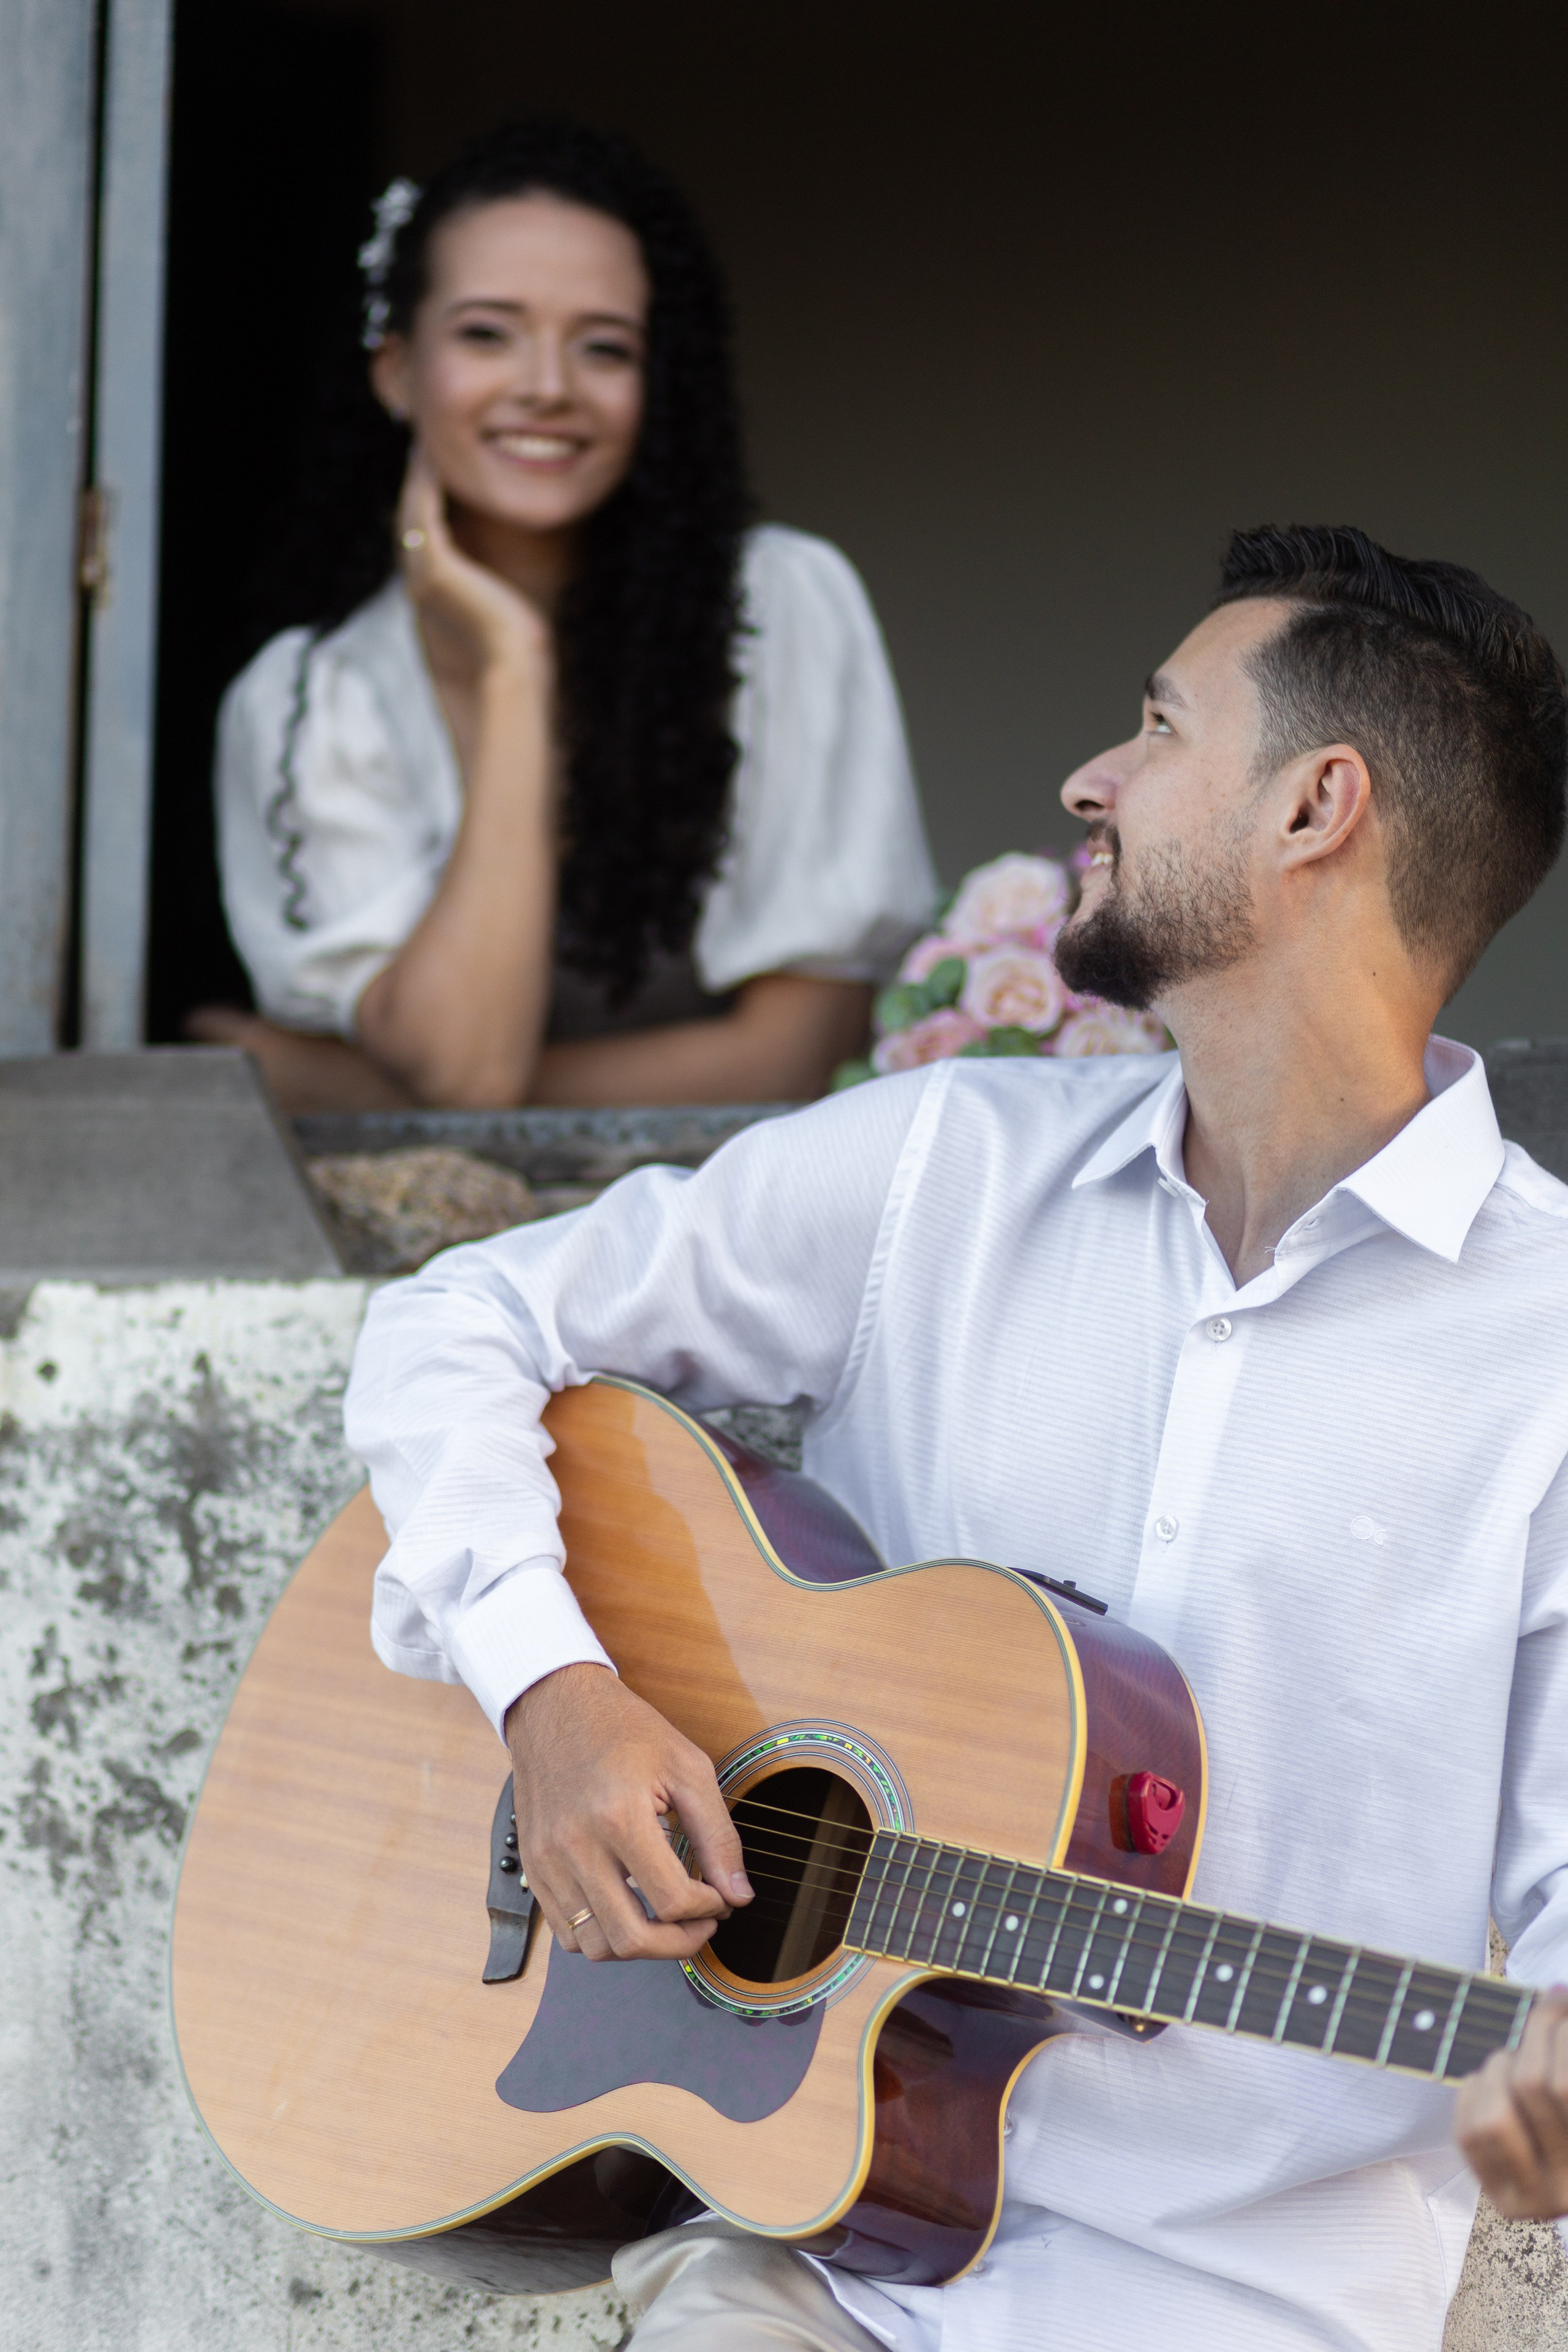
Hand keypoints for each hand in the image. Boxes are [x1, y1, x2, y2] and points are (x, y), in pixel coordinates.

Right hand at [396, 447, 549, 680]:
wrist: (511, 666)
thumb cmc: (516, 643)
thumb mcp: (500, 600)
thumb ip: (491, 581)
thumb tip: (508, 567)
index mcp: (433, 588)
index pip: (422, 532)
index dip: (424, 498)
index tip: (432, 469)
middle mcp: (419, 580)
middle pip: (409, 516)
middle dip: (415, 480)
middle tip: (420, 445)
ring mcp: (422, 574)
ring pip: (412, 511)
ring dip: (417, 476)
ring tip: (423, 445)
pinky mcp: (436, 568)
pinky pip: (424, 515)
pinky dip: (426, 486)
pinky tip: (432, 461)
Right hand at [505, 1662, 751, 1962]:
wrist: (556, 1704)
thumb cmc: (623, 1729)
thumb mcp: (687, 1768)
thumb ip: (718, 1836)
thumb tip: (738, 1895)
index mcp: (619, 1817)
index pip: (673, 1900)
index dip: (709, 1909)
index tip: (719, 1897)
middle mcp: (576, 1846)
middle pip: (632, 1939)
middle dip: (680, 1945)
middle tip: (701, 1925)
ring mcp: (549, 1862)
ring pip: (595, 1947)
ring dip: (640, 1947)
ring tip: (665, 1922)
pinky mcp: (534, 1867)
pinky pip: (566, 1934)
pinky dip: (601, 1937)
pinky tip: (628, 1910)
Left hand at [1456, 1989, 1567, 2218]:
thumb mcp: (1566, 2083)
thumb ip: (1563, 2043)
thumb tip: (1557, 1992)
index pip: (1564, 2085)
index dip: (1558, 2030)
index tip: (1560, 1999)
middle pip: (1535, 2087)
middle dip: (1534, 2036)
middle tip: (1542, 2018)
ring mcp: (1536, 2200)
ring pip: (1496, 2117)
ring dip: (1500, 2068)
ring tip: (1511, 2057)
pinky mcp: (1503, 2200)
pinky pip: (1469, 2135)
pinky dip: (1473, 2094)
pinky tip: (1489, 2083)